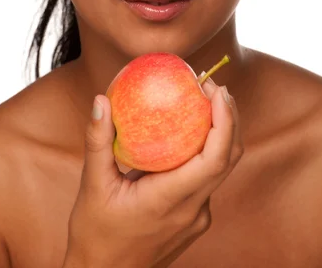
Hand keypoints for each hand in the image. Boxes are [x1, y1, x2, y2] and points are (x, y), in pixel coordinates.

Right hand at [64, 78, 242, 267]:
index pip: (215, 159)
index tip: (217, 91)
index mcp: (170, 200)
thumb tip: (100, 100)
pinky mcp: (194, 219)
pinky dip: (208, 151)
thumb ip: (98, 141)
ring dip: (222, 134)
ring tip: (206, 102)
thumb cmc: (95, 234)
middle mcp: (192, 210)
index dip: (225, 122)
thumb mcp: (92, 186)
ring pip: (221, 170)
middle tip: (213, 86)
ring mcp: (197, 217)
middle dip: (229, 118)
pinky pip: (208, 179)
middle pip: (228, 159)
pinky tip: (189, 134)